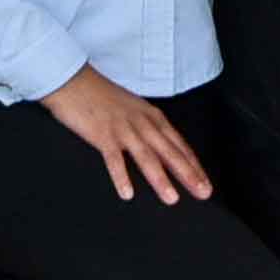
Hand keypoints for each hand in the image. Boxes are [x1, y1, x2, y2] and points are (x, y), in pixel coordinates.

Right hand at [38, 66, 214, 203]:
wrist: (73, 81)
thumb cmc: (102, 96)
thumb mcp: (134, 109)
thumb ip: (148, 128)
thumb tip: (162, 149)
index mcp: (152, 117)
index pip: (179, 144)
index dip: (194, 164)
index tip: (205, 182)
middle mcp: (142, 123)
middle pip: (169, 151)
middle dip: (188, 173)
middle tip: (202, 192)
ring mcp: (123, 129)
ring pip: (146, 157)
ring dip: (160, 178)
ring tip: (171, 198)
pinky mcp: (102, 135)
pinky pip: (114, 159)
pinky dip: (121, 176)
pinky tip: (128, 193)